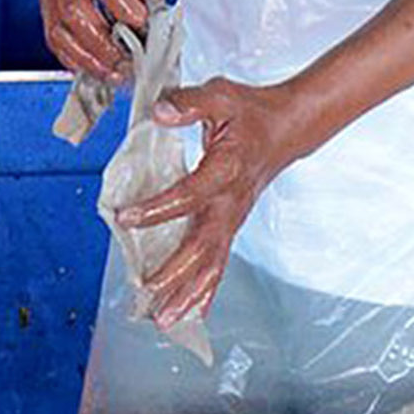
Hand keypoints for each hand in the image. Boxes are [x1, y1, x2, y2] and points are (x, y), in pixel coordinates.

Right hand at [39, 0, 166, 84]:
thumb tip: (156, 16)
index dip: (124, 8)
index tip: (145, 27)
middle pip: (74, 10)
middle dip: (103, 43)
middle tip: (130, 63)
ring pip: (58, 28)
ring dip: (86, 57)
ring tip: (114, 73)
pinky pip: (52, 33)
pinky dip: (72, 56)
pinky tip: (95, 67)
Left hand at [124, 74, 316, 325]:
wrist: (288, 129)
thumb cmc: (252, 112)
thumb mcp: (221, 95)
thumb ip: (189, 104)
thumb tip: (160, 113)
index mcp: (227, 170)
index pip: (190, 194)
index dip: (158, 208)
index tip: (125, 216)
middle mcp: (232, 203)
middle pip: (203, 245)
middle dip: (176, 271)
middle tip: (148, 289)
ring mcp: (233, 219)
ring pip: (211, 264)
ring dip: (188, 293)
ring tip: (165, 318)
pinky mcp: (231, 227)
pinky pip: (218, 265)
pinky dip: (204, 292)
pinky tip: (190, 314)